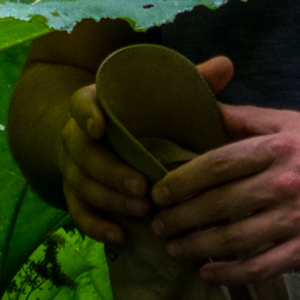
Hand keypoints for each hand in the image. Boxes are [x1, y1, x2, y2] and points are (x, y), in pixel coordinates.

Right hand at [57, 55, 235, 243]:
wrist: (105, 140)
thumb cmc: (142, 117)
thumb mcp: (162, 98)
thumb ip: (191, 82)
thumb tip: (226, 65)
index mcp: (95, 105)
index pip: (80, 103)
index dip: (86, 113)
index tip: (100, 126)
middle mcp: (78, 136)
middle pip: (82, 152)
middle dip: (111, 171)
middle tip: (143, 186)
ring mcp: (74, 168)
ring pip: (81, 185)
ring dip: (111, 199)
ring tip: (143, 210)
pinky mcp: (76, 196)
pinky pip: (78, 213)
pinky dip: (96, 226)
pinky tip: (121, 234)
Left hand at [149, 103, 299, 286]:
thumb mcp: (293, 123)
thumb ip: (248, 119)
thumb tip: (205, 107)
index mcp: (277, 148)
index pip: (217, 163)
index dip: (182, 179)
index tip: (159, 191)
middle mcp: (284, 182)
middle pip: (218, 203)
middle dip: (181, 217)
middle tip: (157, 224)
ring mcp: (296, 218)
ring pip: (233, 237)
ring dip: (196, 245)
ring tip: (173, 248)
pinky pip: (261, 263)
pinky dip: (230, 272)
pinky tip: (209, 271)